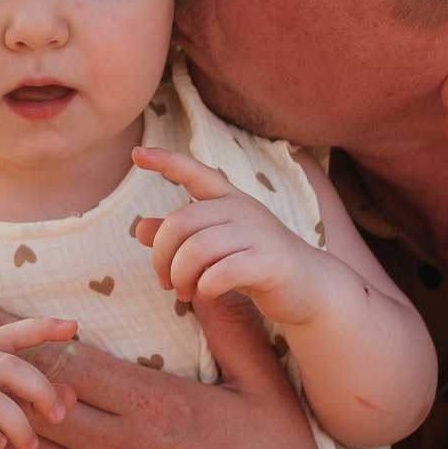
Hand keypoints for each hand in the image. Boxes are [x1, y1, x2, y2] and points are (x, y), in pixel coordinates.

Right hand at [0, 317, 77, 448]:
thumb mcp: (0, 408)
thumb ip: (32, 400)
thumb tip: (71, 397)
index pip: (9, 334)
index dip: (39, 327)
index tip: (72, 326)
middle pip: (6, 365)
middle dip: (39, 390)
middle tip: (59, 417)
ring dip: (18, 424)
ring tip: (30, 446)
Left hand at [131, 145, 341, 326]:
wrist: (311, 289)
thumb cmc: (257, 265)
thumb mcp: (216, 248)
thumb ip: (181, 238)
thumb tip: (140, 229)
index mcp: (229, 200)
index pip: (195, 173)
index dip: (166, 162)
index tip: (137, 154)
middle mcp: (242, 209)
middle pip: (179, 223)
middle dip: (162, 257)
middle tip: (166, 283)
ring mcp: (258, 233)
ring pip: (196, 249)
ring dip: (181, 277)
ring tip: (185, 293)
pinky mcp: (269, 261)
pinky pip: (221, 272)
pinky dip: (206, 287)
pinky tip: (208, 294)